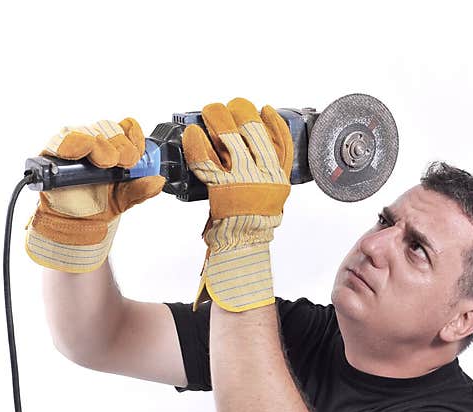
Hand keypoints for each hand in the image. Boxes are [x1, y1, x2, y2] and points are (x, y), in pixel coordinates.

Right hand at [25, 118, 165, 272]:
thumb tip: (158, 181)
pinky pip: (62, 140)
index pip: (126, 128)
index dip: (134, 137)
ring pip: (87, 130)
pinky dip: (73, 144)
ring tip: (105, 163)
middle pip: (108, 127)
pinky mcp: (52, 151)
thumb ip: (142, 188)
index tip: (136, 156)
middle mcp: (94, 141)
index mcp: (114, 147)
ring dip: (99, 145)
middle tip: (123, 163)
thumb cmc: (99, 204)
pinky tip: (79, 153)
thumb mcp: (127, 198)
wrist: (76, 224)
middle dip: (120, 144)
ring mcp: (73, 144)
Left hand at [182, 98, 293, 311]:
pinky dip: (197, 143)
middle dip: (239, 111)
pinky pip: (206, 160)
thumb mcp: (276, 191)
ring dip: (218, 118)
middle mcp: (263, 174)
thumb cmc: (256, 217)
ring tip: (210, 112)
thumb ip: (274, 167)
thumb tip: (267, 138)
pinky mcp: (220, 187)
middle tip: (229, 108)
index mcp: (279, 175)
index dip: (270, 120)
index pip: (279, 138)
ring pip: (229, 138)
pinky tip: (193, 133)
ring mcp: (242, 179)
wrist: (243, 242)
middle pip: (252, 130)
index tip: (262, 110)